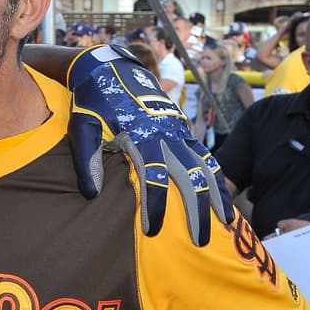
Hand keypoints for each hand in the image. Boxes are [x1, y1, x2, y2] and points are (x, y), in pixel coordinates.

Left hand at [67, 45, 234, 245]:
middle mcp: (167, 134)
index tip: (153, 230)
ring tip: (227, 222)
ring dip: (217, 194)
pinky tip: (221, 195)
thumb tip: (91, 194)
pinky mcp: (183, 128)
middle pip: (190, 176)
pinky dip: (216, 175)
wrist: (110, 68)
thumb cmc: (93, 102)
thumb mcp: (82, 128)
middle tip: (199, 241)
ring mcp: (179, 130)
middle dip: (196, 210)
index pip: (154, 177)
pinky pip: (206, 154)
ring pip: (206, 166)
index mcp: (142, 135)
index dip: (154, 205)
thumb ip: (88, 160)